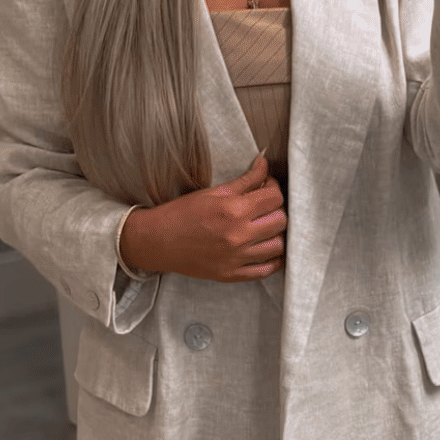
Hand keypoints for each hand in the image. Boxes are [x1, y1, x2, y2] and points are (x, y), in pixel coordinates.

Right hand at [123, 151, 285, 282]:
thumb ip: (245, 180)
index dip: (274, 187)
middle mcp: (238, 235)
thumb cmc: (182, 214)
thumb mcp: (213, 192)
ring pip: (278, 246)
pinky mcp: (232, 274)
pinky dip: (273, 260)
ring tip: (267, 227)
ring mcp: (237, 258)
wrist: (158, 241)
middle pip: (281, 220)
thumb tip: (264, 165)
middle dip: (277, 209)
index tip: (267, 186)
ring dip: (277, 234)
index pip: (274, 197)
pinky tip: (268, 250)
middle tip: (267, 206)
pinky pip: (265, 271)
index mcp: (233, 210)